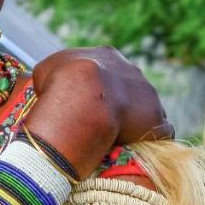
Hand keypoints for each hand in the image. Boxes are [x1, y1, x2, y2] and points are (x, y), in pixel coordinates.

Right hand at [26, 47, 171, 176]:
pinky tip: (136, 148)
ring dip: (134, 121)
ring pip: (145, 109)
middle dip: (118, 101)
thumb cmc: (60, 83)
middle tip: (99, 119)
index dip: (96, 85)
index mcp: (107, 55)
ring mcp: (149, 96)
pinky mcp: (157, 121)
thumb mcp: (46, 69)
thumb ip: (57, 74)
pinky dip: (148, 139)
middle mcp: (133, 72)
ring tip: (115, 137)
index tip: (85, 100)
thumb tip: (54, 85)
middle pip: (128, 87)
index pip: (106, 69)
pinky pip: (158, 132)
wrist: (84, 101)